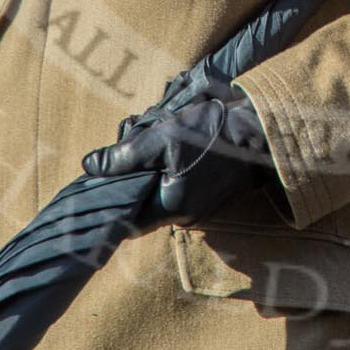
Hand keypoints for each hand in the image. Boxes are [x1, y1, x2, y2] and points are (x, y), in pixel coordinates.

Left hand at [81, 84, 272, 226]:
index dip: (109, 200)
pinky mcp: (207, 197)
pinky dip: (166, 172)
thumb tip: (89, 165)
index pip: (125, 218)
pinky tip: (169, 146)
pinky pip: (176, 189)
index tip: (93, 183)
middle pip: (141, 206)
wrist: (260, 131)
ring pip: (158, 195)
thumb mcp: (162, 137)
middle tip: (123, 149)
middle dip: (130, 179)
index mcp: (170, 208)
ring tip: (147, 141)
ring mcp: (198, 209)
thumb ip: (123, 156)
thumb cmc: (212, 134)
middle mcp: (183, 217)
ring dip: (149, 173)